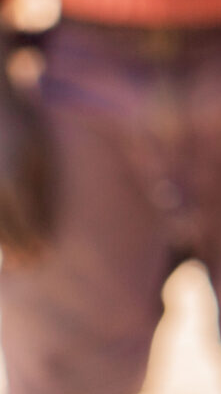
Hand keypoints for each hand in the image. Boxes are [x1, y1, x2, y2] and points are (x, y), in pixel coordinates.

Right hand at [0, 66, 54, 262]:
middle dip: (16, 250)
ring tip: (11, 263)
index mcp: (14, 179)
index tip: (43, 254)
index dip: (34, 240)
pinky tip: (0, 245)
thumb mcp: (39, 154)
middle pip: (2, 230)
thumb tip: (44, 221)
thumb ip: (40, 187)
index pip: (26, 220)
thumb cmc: (21, 129)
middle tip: (29, 264)